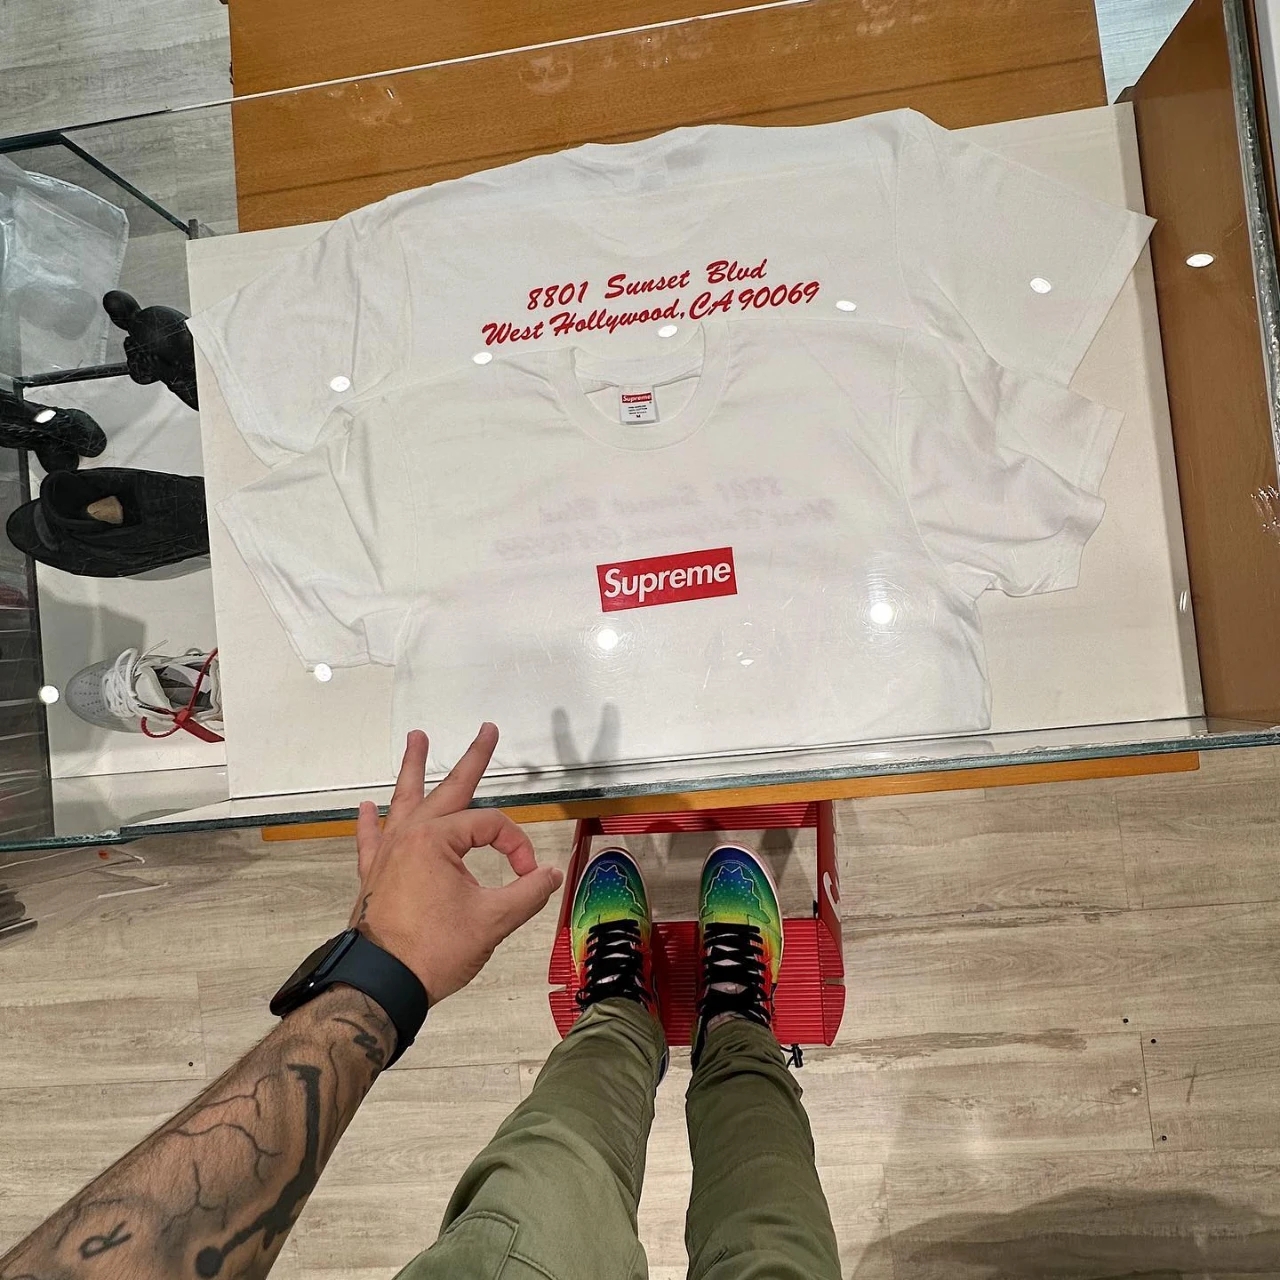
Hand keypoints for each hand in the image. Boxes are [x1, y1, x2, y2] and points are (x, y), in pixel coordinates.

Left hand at [350, 724, 563, 1004]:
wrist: (381, 983)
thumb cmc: (433, 950)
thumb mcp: (492, 921)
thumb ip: (527, 892)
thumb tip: (552, 874)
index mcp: (438, 840)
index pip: (491, 827)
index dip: (516, 846)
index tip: (528, 874)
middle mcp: (410, 836)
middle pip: (448, 789)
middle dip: (472, 759)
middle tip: (486, 730)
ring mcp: (387, 853)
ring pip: (403, 801)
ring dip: (412, 769)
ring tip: (416, 738)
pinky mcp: (374, 875)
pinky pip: (370, 839)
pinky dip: (369, 822)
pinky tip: (366, 807)